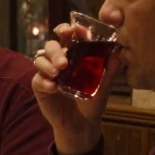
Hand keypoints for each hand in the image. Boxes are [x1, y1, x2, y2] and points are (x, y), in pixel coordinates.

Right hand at [31, 23, 122, 154]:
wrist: (83, 124)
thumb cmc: (93, 101)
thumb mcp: (104, 84)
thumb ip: (110, 68)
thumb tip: (118, 52)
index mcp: (74, 54)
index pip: (68, 36)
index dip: (70, 29)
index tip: (75, 30)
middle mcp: (59, 60)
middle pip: (52, 44)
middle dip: (56, 49)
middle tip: (64, 62)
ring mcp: (48, 72)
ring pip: (40, 58)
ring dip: (48, 63)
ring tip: (58, 73)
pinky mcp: (40, 86)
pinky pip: (37, 78)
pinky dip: (44, 81)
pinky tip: (53, 87)